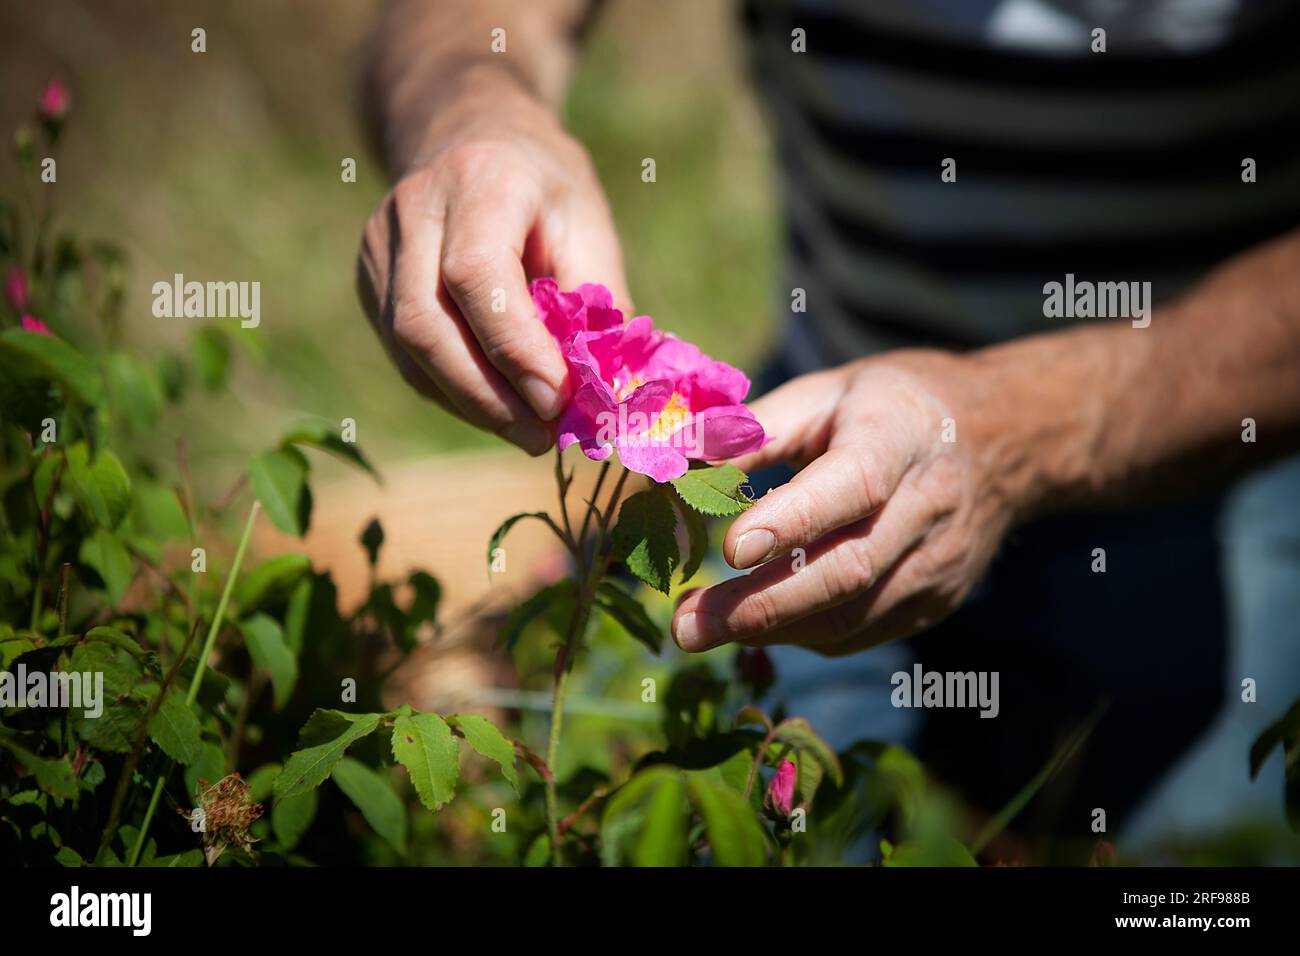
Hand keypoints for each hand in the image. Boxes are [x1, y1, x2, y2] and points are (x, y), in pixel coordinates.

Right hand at [356, 71, 628, 454]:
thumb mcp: (589, 225)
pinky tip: (497, 408)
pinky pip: (405, 356)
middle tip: (544, 438)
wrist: (471, 133)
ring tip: (528, 433)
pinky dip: (454, 392)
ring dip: (472, 405)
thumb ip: (596, 305)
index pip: (476, 273)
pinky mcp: (369, 282)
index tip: (558, 400)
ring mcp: (379, 246)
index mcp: (479, 179)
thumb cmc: (545, 188)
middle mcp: (414, 208)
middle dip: (489, 396)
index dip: (514, 347)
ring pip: (409, 348)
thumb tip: (604, 396)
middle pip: (428, 323)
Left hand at [672, 351, 1032, 655]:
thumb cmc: (889, 409)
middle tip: (686, 624)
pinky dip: (800, 634)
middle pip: (848, 569)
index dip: (793, 520)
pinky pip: (860, 632)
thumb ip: (752, 430)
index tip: (727, 548)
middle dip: (761, 605)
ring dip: (769, 630)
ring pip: (851, 616)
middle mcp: (929, 505)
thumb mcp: (826, 393)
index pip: (854, 485)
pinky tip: (754, 623)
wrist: (1002, 441)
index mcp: (901, 434)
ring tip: (699, 628)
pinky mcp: (936, 602)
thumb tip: (672, 459)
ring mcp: (939, 563)